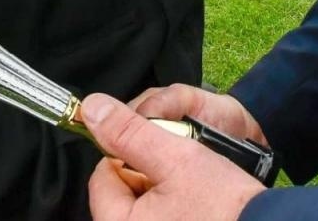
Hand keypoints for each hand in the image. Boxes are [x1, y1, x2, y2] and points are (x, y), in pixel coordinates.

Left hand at [84, 93, 266, 220]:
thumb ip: (129, 131)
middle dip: (148, 169)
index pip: (103, 177)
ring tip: (194, 179)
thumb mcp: (174, 156)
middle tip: (180, 162)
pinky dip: (176, 203)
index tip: (160, 144)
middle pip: (123, 192)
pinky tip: (199, 198)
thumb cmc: (224, 203)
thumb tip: (93, 109)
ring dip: (164, 183)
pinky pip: (163, 215)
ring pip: (144, 203)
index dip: (129, 151)